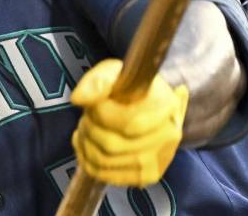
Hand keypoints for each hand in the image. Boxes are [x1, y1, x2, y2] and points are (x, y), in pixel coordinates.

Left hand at [70, 59, 187, 187]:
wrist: (152, 107)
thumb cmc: (131, 87)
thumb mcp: (114, 72)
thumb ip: (96, 81)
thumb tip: (79, 99)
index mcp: (166, 106)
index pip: (127, 123)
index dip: (100, 115)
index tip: (92, 105)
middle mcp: (168, 136)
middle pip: (112, 144)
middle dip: (89, 128)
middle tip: (86, 116)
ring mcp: (159, 159)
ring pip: (106, 160)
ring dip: (85, 144)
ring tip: (84, 128)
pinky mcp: (148, 175)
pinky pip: (108, 176)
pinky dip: (88, 161)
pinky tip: (86, 145)